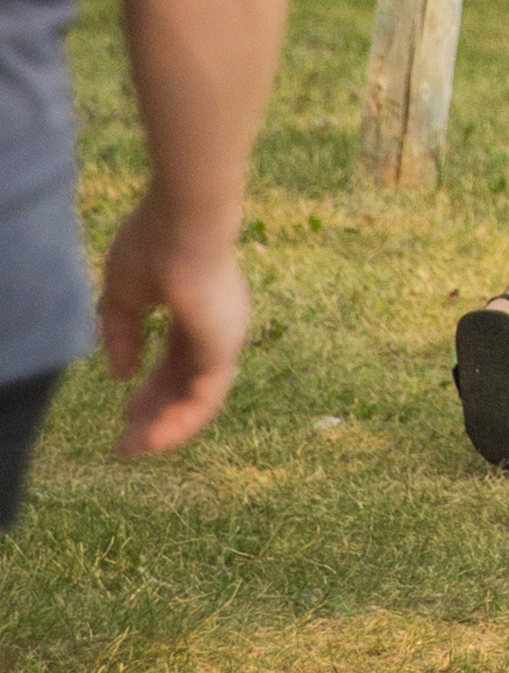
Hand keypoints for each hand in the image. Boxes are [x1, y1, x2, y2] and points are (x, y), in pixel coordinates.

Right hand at [95, 204, 249, 456]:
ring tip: (133, 449)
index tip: (124, 405)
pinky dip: (181, 422)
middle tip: (127, 439)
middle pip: (188, 381)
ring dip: (167, 427)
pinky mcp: (224, 349)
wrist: (183, 222)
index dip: (152, 385)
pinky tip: (153, 438)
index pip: (177, 359)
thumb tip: (120, 374)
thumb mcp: (123, 296)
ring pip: (200, 397)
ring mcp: (225, 338)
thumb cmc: (153, 246)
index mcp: (197, 310)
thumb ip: (121, 335)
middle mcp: (218, 327)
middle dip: (157, 411)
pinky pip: (205, 398)